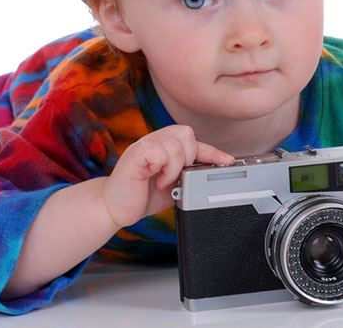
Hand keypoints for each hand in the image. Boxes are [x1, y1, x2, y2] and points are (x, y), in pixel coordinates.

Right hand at [102, 125, 233, 228]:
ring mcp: (144, 145)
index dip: (212, 150)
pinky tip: (157, 179)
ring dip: (175, 167)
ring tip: (165, 181)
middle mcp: (155, 141)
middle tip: (178, 176)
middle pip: (186, 134)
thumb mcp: (173, 184)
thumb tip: (210, 171)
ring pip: (176, 143)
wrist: (115, 207)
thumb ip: (188, 174)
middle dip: (189, 158)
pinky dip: (164, 168)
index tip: (227, 161)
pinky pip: (159, 151)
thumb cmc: (141, 195)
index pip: (193, 141)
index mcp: (164, 146)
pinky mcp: (135, 154)